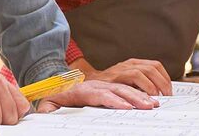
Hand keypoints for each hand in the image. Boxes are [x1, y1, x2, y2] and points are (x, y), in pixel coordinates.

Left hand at [35, 80, 160, 112]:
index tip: (125, 107)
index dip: (114, 100)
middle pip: (119, 89)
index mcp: (82, 89)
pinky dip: (141, 88)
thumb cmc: (56, 97)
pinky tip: (151, 95)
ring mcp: (106, 82)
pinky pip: (130, 83)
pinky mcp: (112, 83)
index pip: (101, 94)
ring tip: (153, 102)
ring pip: (126, 85)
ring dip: (141, 93)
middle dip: (135, 97)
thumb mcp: (48, 104)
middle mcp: (97, 84)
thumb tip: (45, 115)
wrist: (60, 84)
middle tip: (148, 106)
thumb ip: (47, 109)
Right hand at [74, 57, 172, 95]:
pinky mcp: (101, 86)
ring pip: (135, 76)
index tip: (169, 91)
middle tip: (165, 98)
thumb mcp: (126, 82)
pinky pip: (114, 90)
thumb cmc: (107, 86)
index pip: (154, 65)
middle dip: (160, 84)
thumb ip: (140, 85)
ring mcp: (113, 74)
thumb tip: (159, 95)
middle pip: (148, 69)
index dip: (164, 78)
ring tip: (151, 102)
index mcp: (131, 64)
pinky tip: (129, 106)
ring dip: (146, 89)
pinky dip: (124, 97)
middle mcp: (123, 66)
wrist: (80, 87)